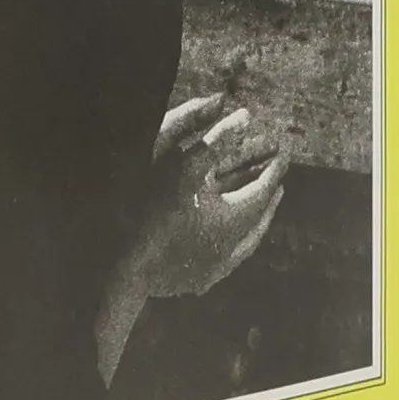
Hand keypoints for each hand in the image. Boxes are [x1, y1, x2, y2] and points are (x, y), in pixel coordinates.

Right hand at [138, 102, 288, 296]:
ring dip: (253, 219)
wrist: (115, 263)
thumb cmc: (145, 207)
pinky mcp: (194, 283)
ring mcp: (213, 271)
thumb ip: (216, 140)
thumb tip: (244, 116)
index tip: (283, 153)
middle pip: (258, 218)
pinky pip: (226, 258)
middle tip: (277, 180)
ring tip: (259, 205)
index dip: (273, 167)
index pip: (262, 188)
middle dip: (267, 194)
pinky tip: (226, 235)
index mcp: (232, 220)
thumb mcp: (182, 165)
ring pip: (245, 242)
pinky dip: (233, 240)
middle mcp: (230, 249)